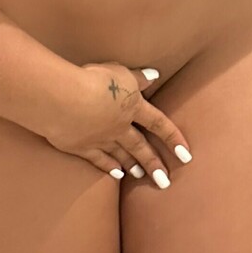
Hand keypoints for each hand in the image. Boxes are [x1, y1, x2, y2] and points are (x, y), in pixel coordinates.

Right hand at [37, 60, 192, 185]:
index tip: (185, 155)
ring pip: (121, 155)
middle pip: (140, 147)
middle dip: (153, 163)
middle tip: (164, 180)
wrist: (66, 99)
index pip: (158, 123)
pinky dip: (108, 167)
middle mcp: (119, 127)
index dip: (173, 138)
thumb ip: (137, 77)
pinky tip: (116, 174)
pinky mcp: (81, 147)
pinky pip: (98, 159)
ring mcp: (100, 139)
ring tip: (141, 175)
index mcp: (131, 106)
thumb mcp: (120, 72)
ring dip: (132, 165)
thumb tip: (154, 75)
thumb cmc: (93, 79)